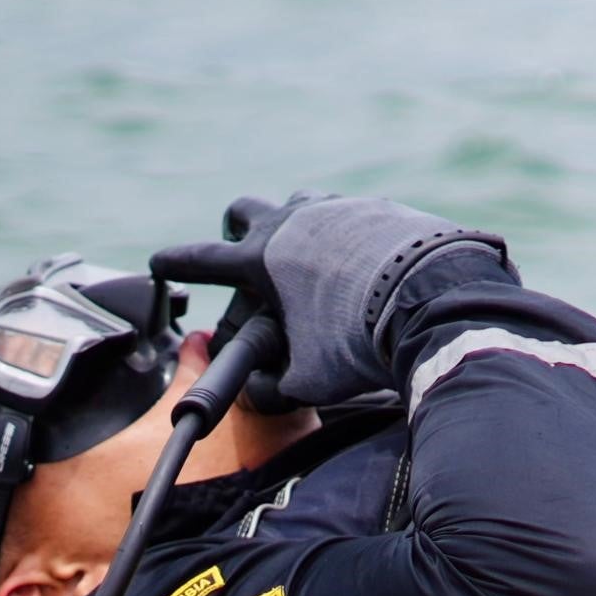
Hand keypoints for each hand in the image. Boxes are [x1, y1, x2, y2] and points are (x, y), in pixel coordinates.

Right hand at [155, 194, 506, 407]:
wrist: (433, 300)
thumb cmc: (360, 341)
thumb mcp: (308, 378)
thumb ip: (274, 386)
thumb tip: (261, 393)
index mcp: (262, 258)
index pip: (203, 260)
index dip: (178, 264)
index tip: (162, 263)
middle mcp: (295, 222)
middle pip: (245, 210)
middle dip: (238, 230)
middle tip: (246, 254)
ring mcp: (339, 208)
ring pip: (301, 203)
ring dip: (297, 224)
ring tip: (310, 258)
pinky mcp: (381, 208)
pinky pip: (353, 214)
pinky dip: (348, 235)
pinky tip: (363, 261)